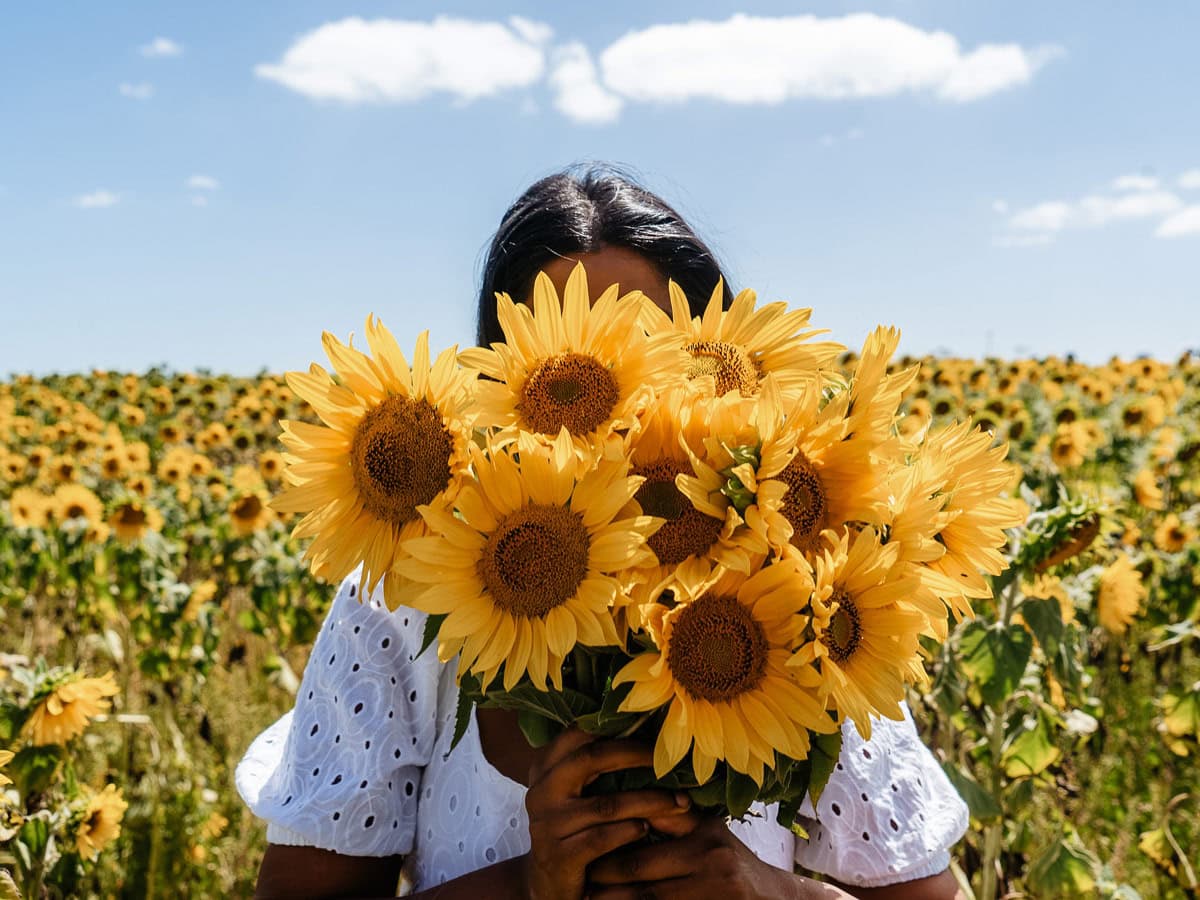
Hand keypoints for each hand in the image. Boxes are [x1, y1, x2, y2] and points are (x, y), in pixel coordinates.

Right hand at [520, 728, 699, 899]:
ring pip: (607, 804)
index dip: (617, 727)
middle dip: (636, 755)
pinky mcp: (558, 856)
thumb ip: (596, 764)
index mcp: (545, 767)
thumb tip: (648, 728)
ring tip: (679, 802)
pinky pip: (601, 838)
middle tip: (670, 760)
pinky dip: (629, 831)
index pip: (578, 732)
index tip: (652, 729)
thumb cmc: (575, 829)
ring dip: (650, 801)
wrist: (549, 884)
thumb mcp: (576, 793)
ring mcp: (547, 824)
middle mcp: (541, 791)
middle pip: (591, 757)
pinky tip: (647, 829)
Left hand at [587, 814, 856, 899]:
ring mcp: (712, 891)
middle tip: (576, 877)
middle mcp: (710, 858)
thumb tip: (623, 794)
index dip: (612, 836)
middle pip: (638, 868)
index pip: (646, 827)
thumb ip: (674, 818)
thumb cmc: (733, 864)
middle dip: (603, 874)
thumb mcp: (709, 834)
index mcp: (704, 831)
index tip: (583, 837)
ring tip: (583, 899)